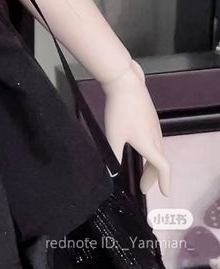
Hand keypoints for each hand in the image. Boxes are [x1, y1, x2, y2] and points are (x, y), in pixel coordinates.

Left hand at [101, 60, 170, 196]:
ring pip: (157, 149)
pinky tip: (139, 146)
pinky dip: (150, 150)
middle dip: (153, 176)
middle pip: (160, 161)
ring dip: (151, 162)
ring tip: (141, 168)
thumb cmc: (120, 110)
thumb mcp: (113, 135)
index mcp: (149, 144)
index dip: (165, 182)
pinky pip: (154, 139)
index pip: (163, 168)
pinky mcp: (150, 115)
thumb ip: (112, 155)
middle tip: (143, 185)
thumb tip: (109, 172)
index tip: (164, 193)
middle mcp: (155, 136)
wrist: (125, 82)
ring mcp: (154, 125)